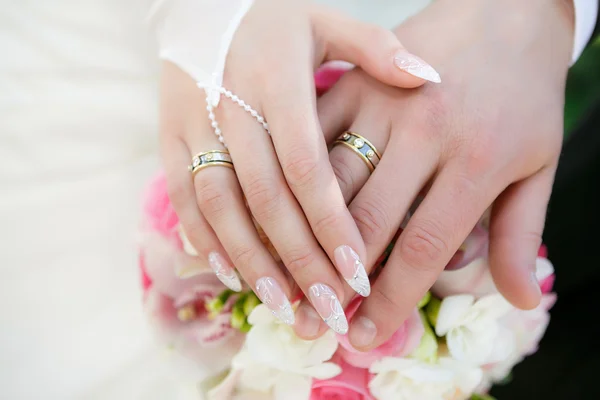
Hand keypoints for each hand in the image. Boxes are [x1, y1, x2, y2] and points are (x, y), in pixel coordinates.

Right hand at [160, 0, 435, 331]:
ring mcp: (193, 124)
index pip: (305, 165)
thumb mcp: (324, 19)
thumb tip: (431, 77)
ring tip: (286, 307)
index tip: (358, 272)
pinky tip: (234, 276)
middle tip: (330, 309)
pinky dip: (207, 240)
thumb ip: (374, 49)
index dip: (330, 222)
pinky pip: (185, 198)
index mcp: (276, 79)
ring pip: (221, 207)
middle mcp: (230, 105)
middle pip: (266, 198)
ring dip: (252, 262)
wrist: (199, 3)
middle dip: (298, 259)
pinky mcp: (168, 138)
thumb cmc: (272, 17)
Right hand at [295, 0, 573, 344]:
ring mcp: (377, 100)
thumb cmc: (523, 90)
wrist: (504, 9)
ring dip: (300, 240)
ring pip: (325, 184)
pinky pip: (303, 138)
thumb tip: (518, 301)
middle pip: (364, 221)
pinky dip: (286, 181)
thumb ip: (520, 232)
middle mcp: (421, 130)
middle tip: (317, 320)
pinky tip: (268, 221)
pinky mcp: (347, 82)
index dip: (389, 300)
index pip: (422, 246)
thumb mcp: (539, 159)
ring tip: (285, 286)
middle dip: (337, 280)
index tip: (364, 335)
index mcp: (476, 157)